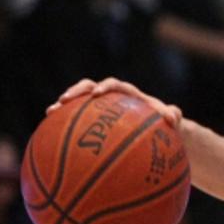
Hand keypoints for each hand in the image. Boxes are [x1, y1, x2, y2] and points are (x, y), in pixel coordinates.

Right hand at [49, 77, 183, 127]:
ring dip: (63, 106)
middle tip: (64, 99)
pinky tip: (53, 138)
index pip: (114, 85)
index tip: (97, 94)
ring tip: (50, 112)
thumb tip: (173, 117)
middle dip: (76, 91)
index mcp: (128, 95)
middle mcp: (111, 99)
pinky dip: (65, 127)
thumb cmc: (166, 126)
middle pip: (88, 87)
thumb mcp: (172, 121)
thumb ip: (173, 115)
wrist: (160, 133)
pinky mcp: (93, 123)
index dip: (105, 87)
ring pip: (78, 103)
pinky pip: (76, 123)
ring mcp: (100, 110)